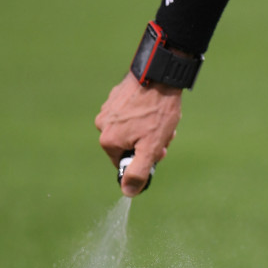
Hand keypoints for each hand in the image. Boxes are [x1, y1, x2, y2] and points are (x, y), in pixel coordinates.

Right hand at [95, 72, 181, 196]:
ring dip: (148, 128)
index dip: (144, 159)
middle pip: (128, 144)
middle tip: (164, 133)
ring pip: (131, 128)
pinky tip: (155, 106)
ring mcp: (108, 108)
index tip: (158, 150)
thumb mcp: (151, 148)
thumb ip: (138, 172)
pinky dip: (143, 113)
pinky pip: (130, 113)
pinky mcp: (117, 95)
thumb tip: (128, 192)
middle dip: (148, 142)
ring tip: (162, 118)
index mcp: (108, 140)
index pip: (125, 162)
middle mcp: (102, 124)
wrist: (159, 75)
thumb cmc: (156, 112)